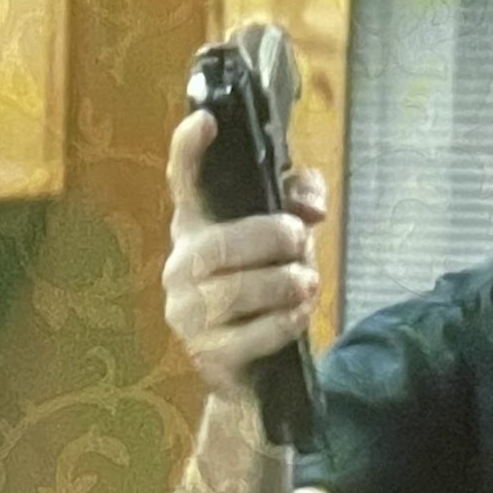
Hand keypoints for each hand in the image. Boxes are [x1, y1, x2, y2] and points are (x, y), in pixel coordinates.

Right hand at [162, 108, 328, 400]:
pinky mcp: (207, 354)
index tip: (206, 121)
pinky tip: (298, 315)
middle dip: (271, 238)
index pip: (183, 182)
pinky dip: (283, 322)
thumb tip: (311, 206)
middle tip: (301, 240)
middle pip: (221, 244)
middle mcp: (180, 267)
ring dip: (284, 282)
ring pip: (237, 291)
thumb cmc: (266, 289)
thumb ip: (298, 203)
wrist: (251, 371)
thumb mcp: (285, 241)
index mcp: (196, 227)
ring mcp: (187, 314)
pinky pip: (249, 334)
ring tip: (307, 283)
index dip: (189, 150)